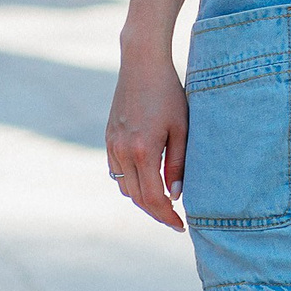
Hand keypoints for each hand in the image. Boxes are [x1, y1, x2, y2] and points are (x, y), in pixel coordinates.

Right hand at [105, 49, 189, 230]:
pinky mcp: (108, 138)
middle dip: (157, 213)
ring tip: (164, 202)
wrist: (141, 64)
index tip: (181, 225)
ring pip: (125, 187)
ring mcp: (112, 145)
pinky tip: (147, 180)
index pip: (154, 198)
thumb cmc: (168, 93)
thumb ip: (179, 163)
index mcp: (143, 151)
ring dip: (143, 199)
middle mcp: (123, 152)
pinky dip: (131, 182)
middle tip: (175, 220)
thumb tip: (176, 195)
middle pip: (138, 198)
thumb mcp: (182, 128)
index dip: (167, 216)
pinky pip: (117, 172)